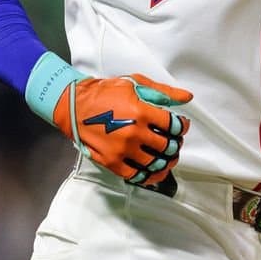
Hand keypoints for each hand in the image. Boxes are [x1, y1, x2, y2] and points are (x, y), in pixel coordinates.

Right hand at [52, 74, 191, 185]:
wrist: (74, 105)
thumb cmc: (104, 93)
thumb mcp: (135, 83)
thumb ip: (163, 92)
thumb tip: (186, 97)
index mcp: (141, 112)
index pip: (174, 125)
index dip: (183, 126)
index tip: (182, 126)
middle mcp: (133, 133)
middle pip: (167, 146)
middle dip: (175, 144)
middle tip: (175, 142)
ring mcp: (122, 149)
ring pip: (154, 163)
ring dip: (166, 162)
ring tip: (168, 157)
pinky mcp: (111, 161)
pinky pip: (136, 175)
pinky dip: (148, 175)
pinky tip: (152, 170)